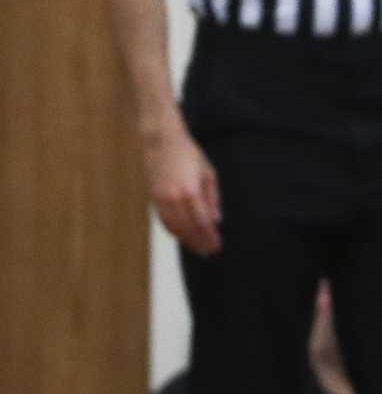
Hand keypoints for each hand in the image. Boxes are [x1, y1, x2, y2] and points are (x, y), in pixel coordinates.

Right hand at [143, 122, 221, 254]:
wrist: (162, 141)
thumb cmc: (189, 155)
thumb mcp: (208, 174)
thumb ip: (212, 199)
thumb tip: (216, 220)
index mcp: (191, 191)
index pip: (202, 222)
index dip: (209, 237)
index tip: (216, 247)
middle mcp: (174, 198)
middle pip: (188, 228)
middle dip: (199, 242)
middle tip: (208, 252)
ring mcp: (162, 198)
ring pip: (173, 227)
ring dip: (186, 240)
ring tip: (196, 248)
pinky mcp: (154, 197)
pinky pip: (163, 220)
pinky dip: (173, 231)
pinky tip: (181, 236)